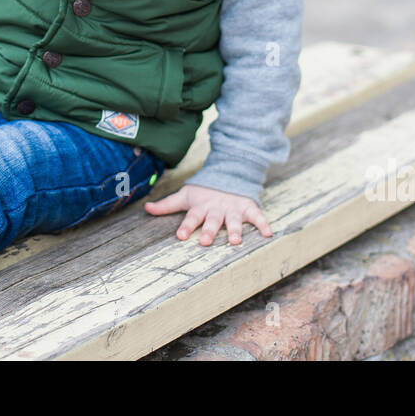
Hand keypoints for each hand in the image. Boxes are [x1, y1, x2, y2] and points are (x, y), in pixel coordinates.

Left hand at [143, 184, 272, 246]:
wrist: (228, 174)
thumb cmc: (203, 192)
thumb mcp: (185, 196)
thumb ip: (167, 205)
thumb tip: (146, 208)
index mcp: (201, 207)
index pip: (191, 217)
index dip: (186, 226)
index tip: (180, 235)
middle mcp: (217, 209)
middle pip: (212, 221)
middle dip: (209, 230)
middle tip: (204, 241)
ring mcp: (233, 208)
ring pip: (233, 220)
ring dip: (234, 230)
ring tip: (234, 241)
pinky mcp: (247, 207)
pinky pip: (257, 215)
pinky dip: (263, 223)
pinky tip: (268, 233)